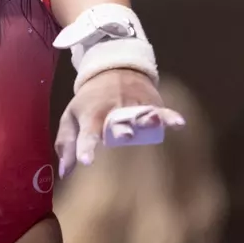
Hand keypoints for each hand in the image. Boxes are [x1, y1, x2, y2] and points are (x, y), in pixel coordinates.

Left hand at [55, 68, 184, 176]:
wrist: (111, 69)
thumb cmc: (89, 101)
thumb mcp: (71, 117)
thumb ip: (66, 145)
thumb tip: (64, 172)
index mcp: (91, 116)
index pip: (87, 133)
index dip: (85, 146)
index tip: (86, 160)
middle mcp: (112, 110)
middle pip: (116, 122)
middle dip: (120, 128)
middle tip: (124, 136)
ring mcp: (133, 104)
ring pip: (139, 115)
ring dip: (145, 120)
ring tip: (153, 123)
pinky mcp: (150, 102)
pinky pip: (160, 110)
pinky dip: (169, 116)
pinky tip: (179, 123)